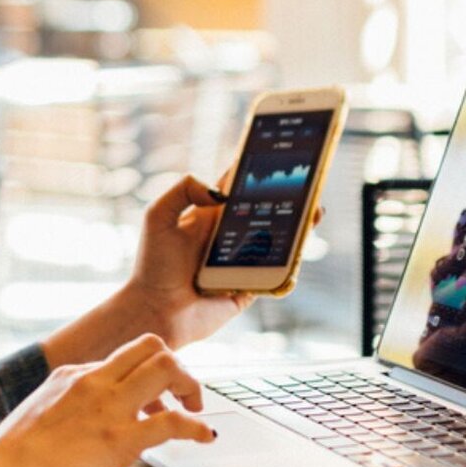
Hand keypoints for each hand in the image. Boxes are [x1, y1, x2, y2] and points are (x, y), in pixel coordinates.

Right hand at [0, 334, 213, 466]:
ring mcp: (108, 408)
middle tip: (185, 395)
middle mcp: (94, 381)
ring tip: (196, 410)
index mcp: (73, 374)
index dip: (147, 372)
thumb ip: (69, 409)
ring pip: (167, 368)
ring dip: (191, 386)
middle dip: (177, 367)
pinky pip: (173, 422)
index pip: (123, 356)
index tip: (154, 397)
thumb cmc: (14, 458)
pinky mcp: (119, 440)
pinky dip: (196, 426)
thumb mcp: (43, 414)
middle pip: (152, 346)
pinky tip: (203, 436)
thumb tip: (88, 423)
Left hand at [38, 174, 322, 364]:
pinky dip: (290, 264)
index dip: (256, 171)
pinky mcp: (250, 287)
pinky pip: (277, 274)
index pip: (237, 188)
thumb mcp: (157, 217)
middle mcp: (228, 237)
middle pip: (264, 212)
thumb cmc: (151, 266)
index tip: (278, 154)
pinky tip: (300, 250)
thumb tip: (221, 191)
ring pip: (277, 241)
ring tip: (314, 213)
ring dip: (297, 228)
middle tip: (308, 185)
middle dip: (287, 199)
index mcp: (208, 216)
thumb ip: (182, 191)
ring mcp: (241, 262)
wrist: (155, 312)